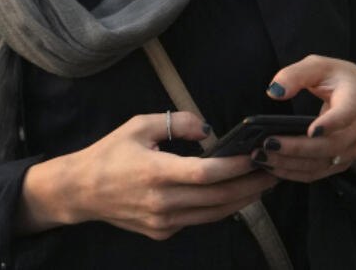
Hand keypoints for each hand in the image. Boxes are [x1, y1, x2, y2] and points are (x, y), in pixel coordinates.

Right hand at [18, 111, 278, 239]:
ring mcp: (163, 222)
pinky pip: (198, 220)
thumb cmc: (109, 153)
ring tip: (262, 184)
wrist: (81, 191)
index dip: (235, 167)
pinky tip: (232, 194)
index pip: (206, 174)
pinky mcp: (162, 232)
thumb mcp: (138, 125)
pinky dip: (219, 208)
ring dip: (242, 200)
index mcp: (156, 173)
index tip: (257, 155)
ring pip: (214, 214)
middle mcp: (162, 202)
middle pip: (218, 198)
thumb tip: (208, 129)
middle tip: (273, 171)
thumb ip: (176, 122)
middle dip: (250, 185)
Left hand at [253, 55, 355, 182]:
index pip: (346, 114)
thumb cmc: (342, 79)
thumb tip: (275, 91)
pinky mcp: (342, 162)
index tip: (311, 130)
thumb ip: (296, 75)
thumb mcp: (321, 66)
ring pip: (323, 163)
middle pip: (330, 145)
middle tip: (268, 143)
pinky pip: (319, 172)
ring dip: (291, 164)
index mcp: (355, 100)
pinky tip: (274, 166)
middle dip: (297, 148)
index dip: (331, 124)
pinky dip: (295, 172)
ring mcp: (352, 149)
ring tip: (263, 156)